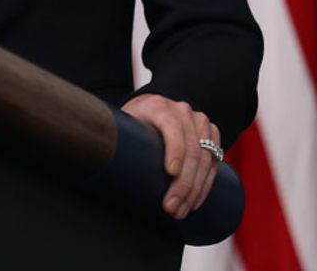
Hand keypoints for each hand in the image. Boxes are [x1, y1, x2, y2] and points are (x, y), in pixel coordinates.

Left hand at [121, 93, 220, 219]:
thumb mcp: (124, 122)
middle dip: (183, 184)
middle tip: (171, 207)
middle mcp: (184, 112)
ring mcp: (200, 122)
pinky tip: (195, 201)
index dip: (174, 151)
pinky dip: (205, 185)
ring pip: (206, 160)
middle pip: (192, 151)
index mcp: (160, 107)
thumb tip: (102, 165)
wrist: (152, 105)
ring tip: (181, 211)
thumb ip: (121, 137)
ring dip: (195, 190)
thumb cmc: (134, 120)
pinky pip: (214, 163)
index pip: (173, 129)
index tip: (170, 173)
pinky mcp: (212, 135)